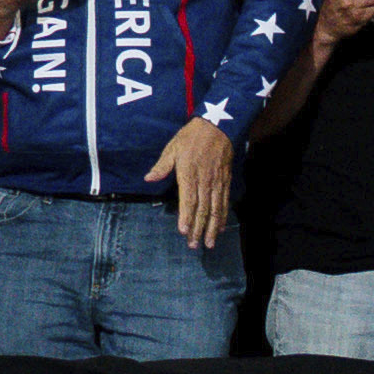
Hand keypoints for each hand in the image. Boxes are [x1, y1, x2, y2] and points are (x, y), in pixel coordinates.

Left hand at [148, 110, 233, 244]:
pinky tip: (221, 228)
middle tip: (194, 245)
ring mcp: (216, 183)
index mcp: (189, 173)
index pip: (188, 199)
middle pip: (202, 209)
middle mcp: (204, 181)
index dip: (186, 217)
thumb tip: (148, 178)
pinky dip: (223, 217)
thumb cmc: (191, 137)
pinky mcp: (225, 182)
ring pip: (215, 210)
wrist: (217, 127)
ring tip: (209, 243)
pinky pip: (224, 203)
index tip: (183, 231)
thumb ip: (162, 166)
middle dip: (198, 229)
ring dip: (212, 228)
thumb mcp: (172, 148)